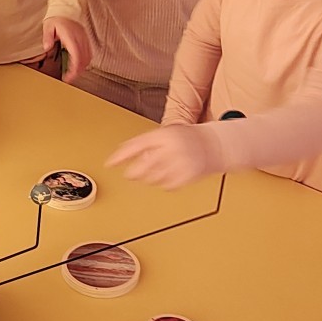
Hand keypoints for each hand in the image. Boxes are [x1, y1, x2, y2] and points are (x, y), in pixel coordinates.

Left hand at [42, 16, 90, 81]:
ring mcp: (84, 39)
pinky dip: (86, 61)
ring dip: (82, 68)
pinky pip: (89, 53)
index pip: (76, 56)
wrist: (66, 10)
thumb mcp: (48, 26)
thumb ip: (47, 37)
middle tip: (69, 78)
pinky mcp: (86, 39)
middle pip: (84, 59)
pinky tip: (80, 65)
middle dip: (77, 72)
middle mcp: (80, 39)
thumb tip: (47, 48)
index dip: (74, 69)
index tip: (68, 77)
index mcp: (71, 37)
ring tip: (73, 74)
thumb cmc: (56, 19)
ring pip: (88, 58)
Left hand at [106, 124, 220, 189]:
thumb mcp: (164, 134)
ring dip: (148, 178)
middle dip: (133, 173)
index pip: (136, 145)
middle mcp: (171, 149)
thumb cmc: (185, 138)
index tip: (109, 164)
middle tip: (131, 174)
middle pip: (142, 167)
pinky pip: (166, 186)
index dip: (120, 155)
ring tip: (155, 171)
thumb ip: (145, 144)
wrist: (212, 145)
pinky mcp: (188, 177)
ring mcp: (180, 164)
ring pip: (152, 179)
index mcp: (164, 135)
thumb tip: (126, 156)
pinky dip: (163, 184)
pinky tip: (166, 177)